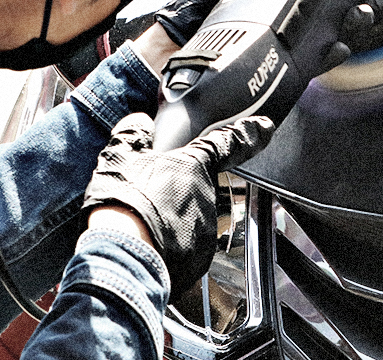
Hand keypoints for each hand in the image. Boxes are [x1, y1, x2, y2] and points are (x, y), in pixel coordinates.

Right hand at [83, 112, 274, 294]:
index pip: (229, 142)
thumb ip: (132, 134)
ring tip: (141, 227)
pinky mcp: (201, 260)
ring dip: (172, 222)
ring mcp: (207, 229)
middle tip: (147, 201)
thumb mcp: (118, 157)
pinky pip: (187, 250)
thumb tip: (138, 122)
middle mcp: (208, 195)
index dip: (249, 132)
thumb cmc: (122, 205)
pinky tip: (147, 247)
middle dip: (176, 194)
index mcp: (193, 164)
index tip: (264, 126)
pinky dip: (170, 249)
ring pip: (191, 220)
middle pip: (198, 188)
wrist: (122, 255)